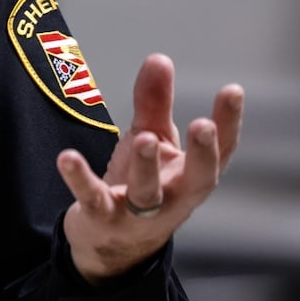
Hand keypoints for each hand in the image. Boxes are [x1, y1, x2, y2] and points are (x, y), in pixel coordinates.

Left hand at [57, 53, 241, 283]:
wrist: (111, 242)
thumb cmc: (140, 183)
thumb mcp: (151, 139)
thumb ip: (155, 102)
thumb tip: (160, 58)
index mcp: (191, 176)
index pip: (221, 151)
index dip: (230, 123)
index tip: (232, 90)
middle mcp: (174, 198)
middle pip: (198, 179)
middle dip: (202, 153)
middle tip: (202, 126)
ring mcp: (139, 213)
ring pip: (149, 193)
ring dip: (147, 166)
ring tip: (143, 138)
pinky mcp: (102, 218)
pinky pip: (92, 198)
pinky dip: (80, 179)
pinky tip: (67, 157)